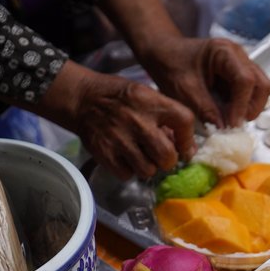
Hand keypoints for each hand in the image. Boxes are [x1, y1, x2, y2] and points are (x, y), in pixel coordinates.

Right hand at [39, 61, 195, 179]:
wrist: (81, 98)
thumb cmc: (119, 97)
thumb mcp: (145, 95)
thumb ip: (165, 117)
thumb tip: (184, 147)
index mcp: (150, 101)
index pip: (184, 121)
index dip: (188, 139)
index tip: (184, 148)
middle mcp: (136, 120)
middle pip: (167, 155)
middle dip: (168, 160)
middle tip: (161, 156)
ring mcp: (119, 138)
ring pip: (148, 170)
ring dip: (148, 167)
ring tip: (141, 156)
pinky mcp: (105, 153)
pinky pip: (127, 175)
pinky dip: (128, 171)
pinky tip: (125, 159)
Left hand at [140, 36, 269, 127]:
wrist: (163, 54)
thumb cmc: (171, 67)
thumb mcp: (185, 92)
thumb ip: (206, 110)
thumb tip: (225, 130)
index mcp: (224, 52)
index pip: (245, 80)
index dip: (241, 106)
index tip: (231, 125)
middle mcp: (239, 55)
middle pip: (261, 84)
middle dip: (251, 108)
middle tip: (234, 124)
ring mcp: (242, 64)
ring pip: (261, 89)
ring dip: (250, 108)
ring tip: (231, 120)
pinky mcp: (240, 75)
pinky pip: (252, 92)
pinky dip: (244, 106)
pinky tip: (229, 114)